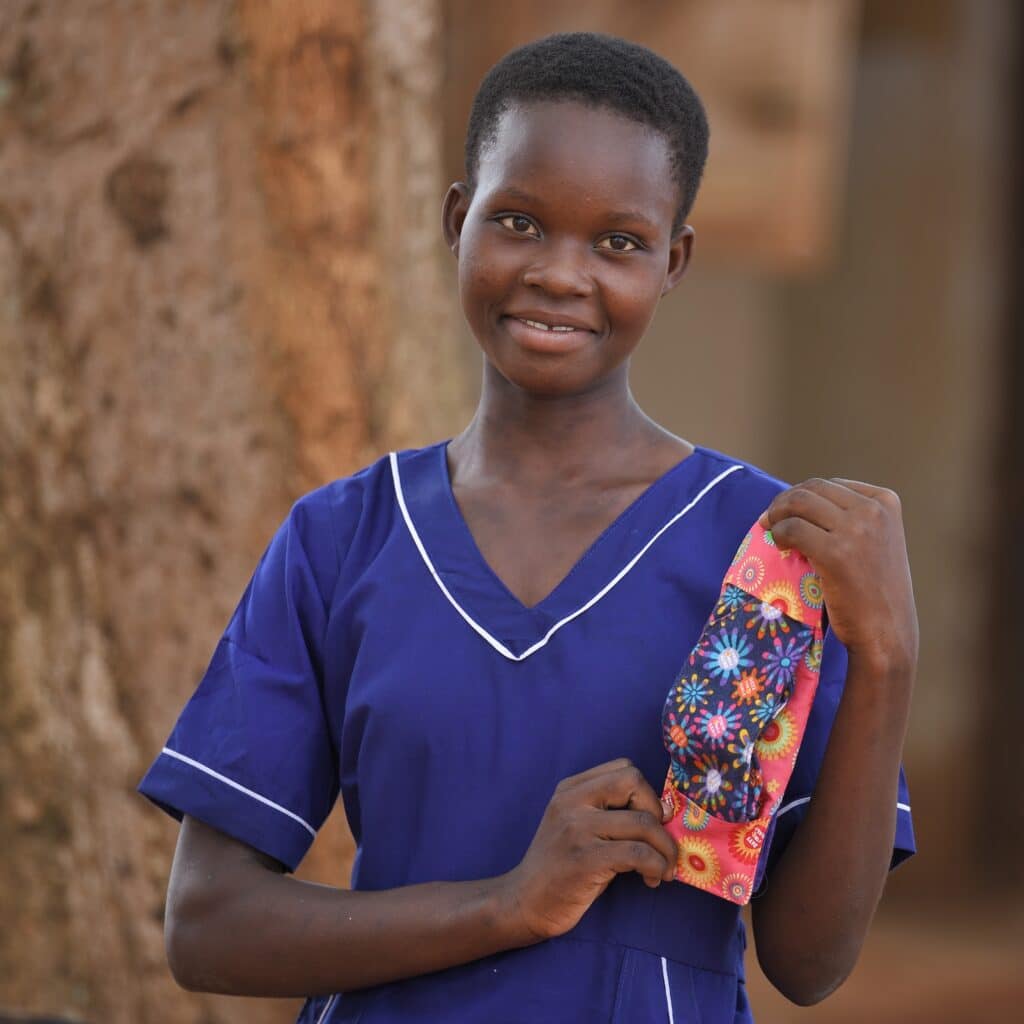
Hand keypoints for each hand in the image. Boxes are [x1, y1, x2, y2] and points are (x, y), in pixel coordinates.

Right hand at [499, 758, 677, 944]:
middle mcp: (572, 801)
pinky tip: (651, 879)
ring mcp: (577, 828)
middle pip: (634, 782)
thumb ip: (609, 811)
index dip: (646, 794)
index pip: (624, 768)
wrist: (525, 902)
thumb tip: (665, 810)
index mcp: (571, 788)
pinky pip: (639, 854)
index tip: (650, 823)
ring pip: (643, 821)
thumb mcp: (577, 826)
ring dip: (665, 849)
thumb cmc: (561, 867)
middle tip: (658, 843)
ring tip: (662, 870)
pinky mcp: (586, 859)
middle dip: (657, 813)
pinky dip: (656, 866)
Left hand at [758, 478, 918, 673]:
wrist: (886, 632)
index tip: (788, 511)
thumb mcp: (876, 542)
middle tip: (769, 518)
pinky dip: (777, 533)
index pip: (831, 485)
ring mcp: (856, 530)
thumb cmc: (875, 591)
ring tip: (768, 528)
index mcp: (885, 502)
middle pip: (812, 489)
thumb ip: (852, 518)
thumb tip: (801, 501)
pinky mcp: (835, 552)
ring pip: (799, 503)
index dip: (803, 495)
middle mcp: (874, 510)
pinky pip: (792, 529)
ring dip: (776, 513)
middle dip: (785, 501)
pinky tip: (777, 544)